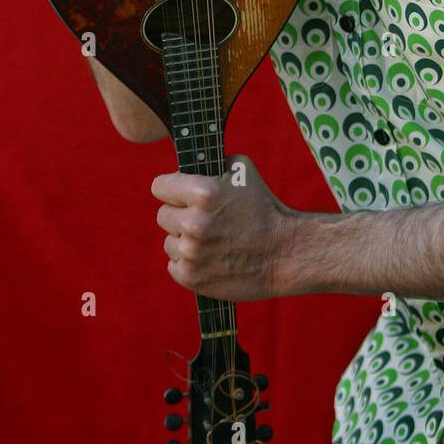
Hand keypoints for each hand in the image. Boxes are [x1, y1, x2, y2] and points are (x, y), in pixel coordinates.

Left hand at [151, 154, 298, 299]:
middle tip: (205, 220)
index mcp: (202, 193)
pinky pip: (174, 265)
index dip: (172, 188)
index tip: (181, 194)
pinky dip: (188, 263)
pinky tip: (209, 258)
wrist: (284, 253)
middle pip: (163, 215)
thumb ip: (210, 165)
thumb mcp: (242, 170)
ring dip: (185, 241)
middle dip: (181, 215)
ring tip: (212, 241)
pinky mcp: (192, 278)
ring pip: (169, 242)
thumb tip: (186, 169)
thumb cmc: (264, 208)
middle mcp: (193, 223)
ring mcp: (191, 253)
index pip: (159, 186)